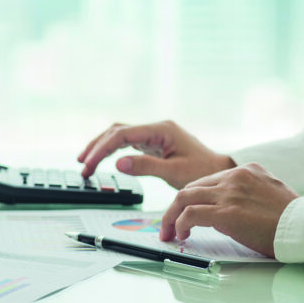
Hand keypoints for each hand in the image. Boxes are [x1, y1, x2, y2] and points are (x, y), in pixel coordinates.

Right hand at [78, 120, 235, 188]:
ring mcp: (154, 136)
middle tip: (83, 165)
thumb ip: (146, 167)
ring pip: (119, 136)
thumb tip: (118, 162)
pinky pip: (127, 143)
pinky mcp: (154, 144)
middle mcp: (156, 129)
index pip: (123, 134)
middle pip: (117, 131)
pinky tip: (103, 160)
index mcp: (161, 130)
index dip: (102, 148)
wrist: (220, 172)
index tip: (90, 163)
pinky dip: (112, 151)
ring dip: (101, 147)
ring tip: (86, 164)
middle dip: (97, 147)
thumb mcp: (175, 172)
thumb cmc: (204, 172)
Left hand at [159, 163, 298, 257]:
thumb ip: (249, 194)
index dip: (192, 198)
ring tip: (169, 233)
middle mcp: (235, 176)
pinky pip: (190, 214)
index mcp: (247, 170)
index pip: (207, 181)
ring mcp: (229, 193)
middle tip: (168, 225)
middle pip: (191, 187)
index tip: (184, 212)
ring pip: (184, 197)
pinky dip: (179, 224)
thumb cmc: (294, 220)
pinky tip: (182, 235)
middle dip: (175, 207)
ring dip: (171, 217)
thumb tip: (230, 209)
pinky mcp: (226, 212)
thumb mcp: (270, 195)